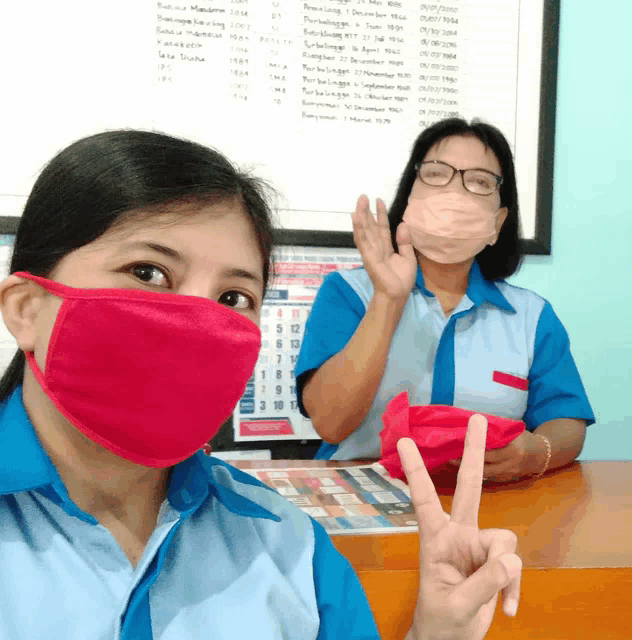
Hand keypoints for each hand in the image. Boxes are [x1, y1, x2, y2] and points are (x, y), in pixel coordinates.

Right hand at [352, 194, 416, 300]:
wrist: (397, 294)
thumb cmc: (401, 280)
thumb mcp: (407, 257)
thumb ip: (405, 242)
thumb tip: (403, 224)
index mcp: (385, 248)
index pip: (382, 228)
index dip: (380, 215)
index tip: (379, 201)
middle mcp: (376, 247)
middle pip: (370, 226)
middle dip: (367, 211)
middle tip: (363, 196)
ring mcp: (371, 251)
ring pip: (365, 230)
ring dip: (361, 216)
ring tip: (359, 201)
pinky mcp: (368, 256)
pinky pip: (363, 240)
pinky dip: (359, 229)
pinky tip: (356, 217)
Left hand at [399, 415, 521, 639]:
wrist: (450, 639)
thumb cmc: (441, 619)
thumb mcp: (457, 606)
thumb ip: (485, 583)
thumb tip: (511, 558)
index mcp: (435, 538)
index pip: (423, 498)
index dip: (415, 470)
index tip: (404, 439)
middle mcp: (458, 533)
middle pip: (469, 486)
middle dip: (473, 452)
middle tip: (478, 418)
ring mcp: (478, 545)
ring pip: (504, 540)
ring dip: (503, 572)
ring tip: (493, 600)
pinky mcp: (495, 560)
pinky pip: (514, 565)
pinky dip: (513, 588)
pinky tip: (506, 609)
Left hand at [448, 431, 542, 482]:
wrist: (542, 454)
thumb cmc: (524, 438)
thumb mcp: (512, 430)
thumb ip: (496, 429)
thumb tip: (473, 421)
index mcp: (512, 450)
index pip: (489, 453)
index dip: (472, 450)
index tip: (457, 446)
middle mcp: (510, 465)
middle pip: (484, 467)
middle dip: (466, 462)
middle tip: (449, 456)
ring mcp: (508, 475)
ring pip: (484, 474)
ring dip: (469, 468)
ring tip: (453, 461)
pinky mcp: (505, 480)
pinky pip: (488, 477)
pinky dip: (476, 472)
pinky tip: (465, 466)